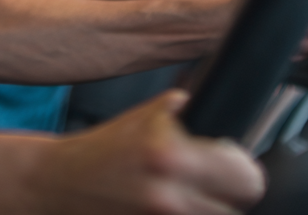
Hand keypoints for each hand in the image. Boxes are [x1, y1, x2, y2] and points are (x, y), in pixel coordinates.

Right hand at [36, 91, 265, 214]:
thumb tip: (218, 104)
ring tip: (192, 194)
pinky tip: (177, 205)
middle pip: (238, 209)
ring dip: (211, 209)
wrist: (61, 182)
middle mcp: (170, 196)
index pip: (246, 178)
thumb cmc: (103, 148)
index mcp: (172, 156)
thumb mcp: (146, 115)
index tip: (234, 163)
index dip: (244, 169)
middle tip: (216, 183)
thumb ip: (185, 108)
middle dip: (231, 195)